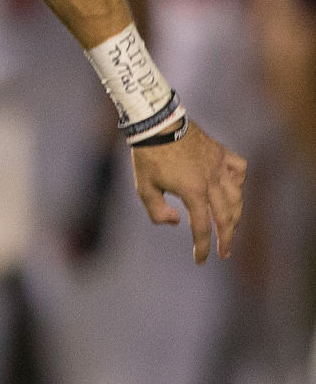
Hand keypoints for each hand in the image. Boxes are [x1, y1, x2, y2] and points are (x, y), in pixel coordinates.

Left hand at [132, 122, 246, 262]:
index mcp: (192, 191)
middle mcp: (210, 180)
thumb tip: (177, 222)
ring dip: (236, 214)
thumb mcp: (144, 188)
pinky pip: (238, 168)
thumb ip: (158, 212)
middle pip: (226, 216)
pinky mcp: (220, 152)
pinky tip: (233, 188)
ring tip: (231, 227)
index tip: (200, 260)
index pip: (202, 227)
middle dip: (226, 238)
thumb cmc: (147, 156)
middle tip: (224, 253)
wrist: (156, 123)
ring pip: (237, 195)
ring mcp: (218, 164)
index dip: (202, 247)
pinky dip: (238, 181)